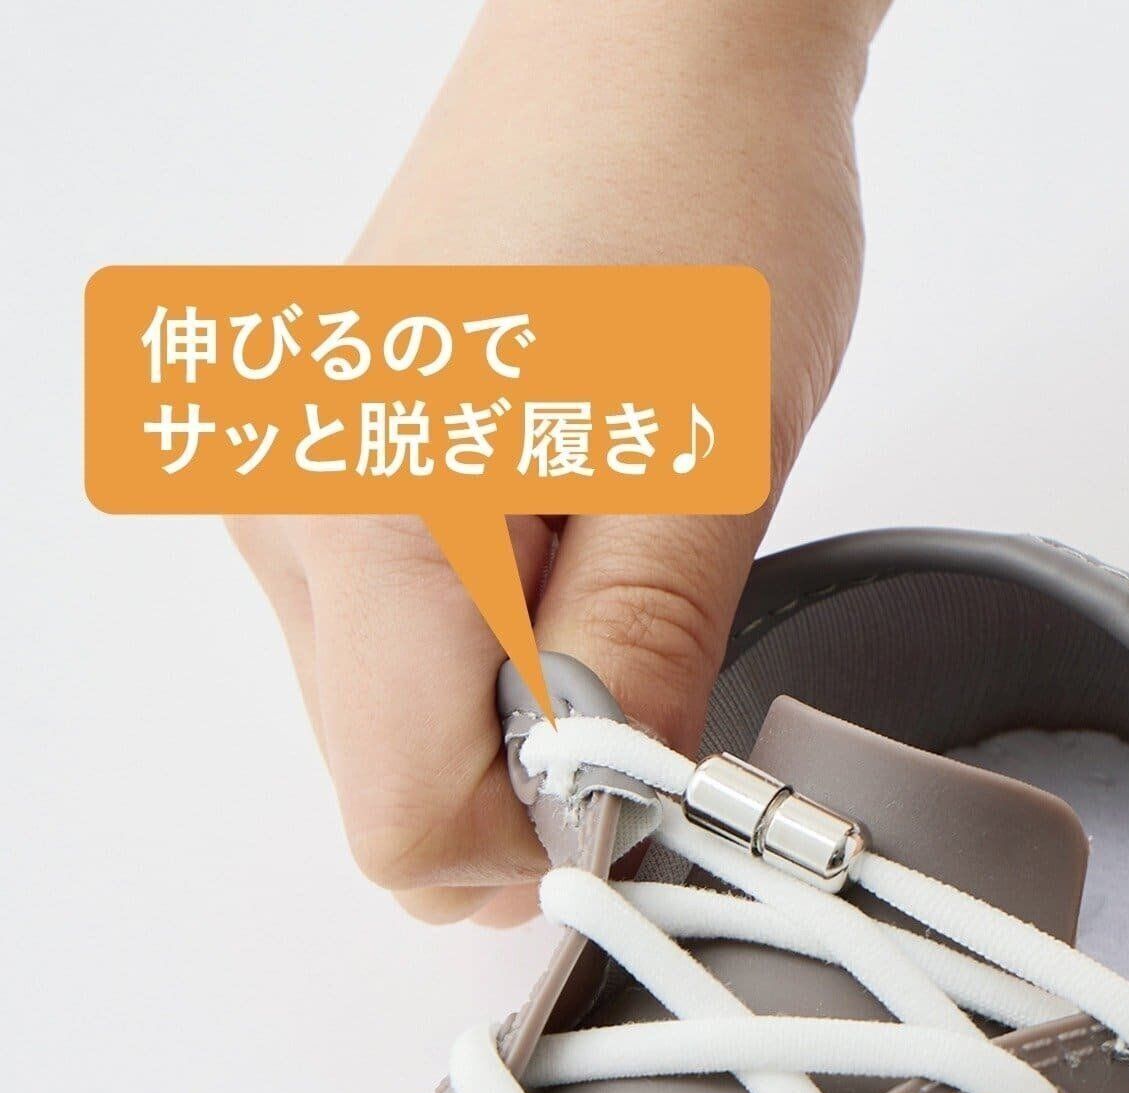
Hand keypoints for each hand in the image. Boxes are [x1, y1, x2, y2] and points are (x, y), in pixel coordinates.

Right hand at [230, 0, 887, 922]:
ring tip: (616, 564)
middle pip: (389, 776)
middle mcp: (287, 513)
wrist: (657, 42)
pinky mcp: (329, 480)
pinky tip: (570, 541)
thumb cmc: (694, 188)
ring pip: (395, 717)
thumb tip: (607, 814)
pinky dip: (494, 646)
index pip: (400, 816)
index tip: (641, 795)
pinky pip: (399, 642)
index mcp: (364, 513)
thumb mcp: (712, 456)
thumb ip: (641, 655)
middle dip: (532, 774)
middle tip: (656, 660)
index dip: (533, 845)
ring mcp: (294, 495)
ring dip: (517, 705)